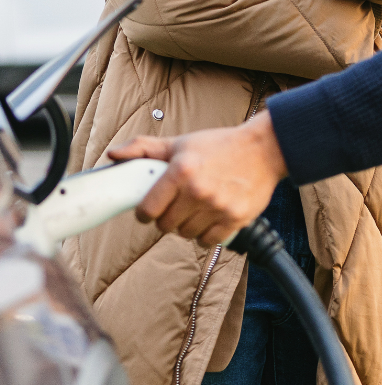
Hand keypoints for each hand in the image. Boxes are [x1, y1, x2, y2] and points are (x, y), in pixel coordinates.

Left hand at [108, 111, 287, 245]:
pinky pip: (208, 241)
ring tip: (196, 209)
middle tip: (176, 206)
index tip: (149, 210)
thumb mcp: (182, 143)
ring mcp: (217, 206)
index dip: (145, 212)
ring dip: (187, 226)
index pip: (148, 209)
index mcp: (181, 170)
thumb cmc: (220, 145)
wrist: (265, 149)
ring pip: (186, 234)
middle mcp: (198, 190)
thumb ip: (145, 149)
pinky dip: (205, 234)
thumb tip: (113, 154)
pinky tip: (210, 217)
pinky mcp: (235, 219)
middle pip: (166, 226)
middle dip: (166, 218)